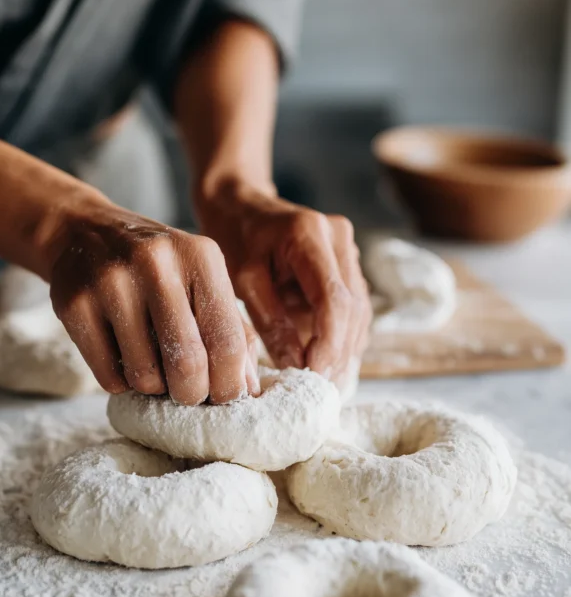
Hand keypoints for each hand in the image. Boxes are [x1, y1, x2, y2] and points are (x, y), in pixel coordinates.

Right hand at [45, 200, 259, 403]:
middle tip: (187, 393)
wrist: (86, 233)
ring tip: (152, 366)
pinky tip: (122, 358)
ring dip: (153, 387)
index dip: (230, 384)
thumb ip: (233, 330)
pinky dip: (121, 383)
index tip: (225, 398)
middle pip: (188, 363)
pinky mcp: (75, 304)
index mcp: (200, 256)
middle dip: (192, 394)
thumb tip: (249, 389)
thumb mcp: (202, 281)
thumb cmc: (160, 269)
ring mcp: (111, 282)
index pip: (227, 340)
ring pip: (145, 375)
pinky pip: (108, 376)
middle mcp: (156, 263)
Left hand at [196, 184, 371, 383]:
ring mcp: (349, 249)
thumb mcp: (243, 280)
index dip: (329, 343)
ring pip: (360, 312)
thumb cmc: (236, 240)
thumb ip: (270, 321)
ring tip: (325, 384)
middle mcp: (339, 237)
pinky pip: (354, 309)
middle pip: (353, 308)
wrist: (241, 207)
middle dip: (338, 353)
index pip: (334, 298)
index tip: (315, 376)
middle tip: (319, 389)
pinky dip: (343, 338)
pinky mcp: (349, 265)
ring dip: (344, 351)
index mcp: (309, 234)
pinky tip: (328, 364)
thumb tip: (296, 365)